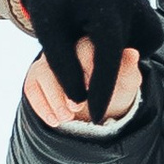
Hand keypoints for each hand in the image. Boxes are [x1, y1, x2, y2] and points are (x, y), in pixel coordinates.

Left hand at [17, 0, 162, 124]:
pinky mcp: (151, 18)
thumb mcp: (48, 31)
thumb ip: (61, 64)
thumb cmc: (54, 5)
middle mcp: (131, 0)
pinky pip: (139, 49)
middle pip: (122, 56)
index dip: (101, 88)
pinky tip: (105, 37)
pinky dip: (122, 53)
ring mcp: (145, 7)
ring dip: (112, 61)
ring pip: (133, 55)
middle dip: (103, 78)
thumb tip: (79, 100)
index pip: (108, 52)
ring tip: (88, 39)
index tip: (94, 116)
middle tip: (82, 82)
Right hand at [23, 46, 142, 129]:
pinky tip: (55, 121)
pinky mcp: (36, 76)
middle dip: (67, 87)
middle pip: (59, 60)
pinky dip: (42, 106)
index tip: (91, 90)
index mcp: (90, 42)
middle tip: (78, 107)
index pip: (84, 48)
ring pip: (42, 73)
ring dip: (54, 99)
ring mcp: (48, 61)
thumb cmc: (116, 90)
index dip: (87, 69)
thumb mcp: (126, 83)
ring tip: (68, 118)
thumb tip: (132, 53)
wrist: (100, 108)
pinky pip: (31, 87)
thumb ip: (127, 70)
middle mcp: (66, 47)